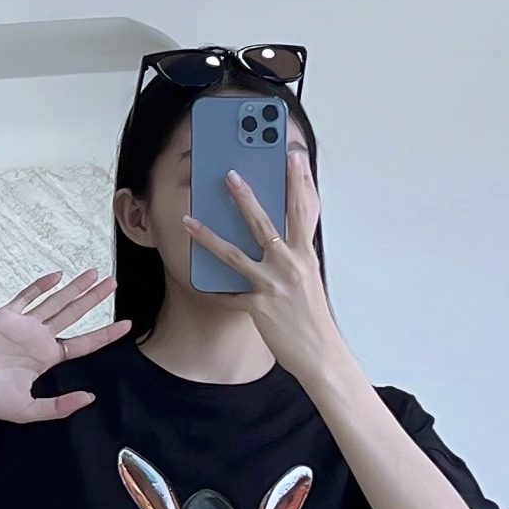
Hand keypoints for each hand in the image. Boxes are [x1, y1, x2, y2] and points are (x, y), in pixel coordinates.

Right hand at [0, 269, 131, 421]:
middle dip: (94, 299)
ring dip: (74, 287)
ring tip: (95, 273)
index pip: (83, 343)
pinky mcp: (6, 316)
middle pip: (74, 314)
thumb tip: (91, 398)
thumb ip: (60, 405)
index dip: (105, 334)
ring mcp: (23, 325)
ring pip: (55, 301)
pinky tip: (57, 276)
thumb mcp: (31, 410)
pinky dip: (41, 286)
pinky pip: (26, 296)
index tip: (127, 325)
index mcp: (47, 359)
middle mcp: (39, 339)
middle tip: (113, 282)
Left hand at [184, 148, 348, 385]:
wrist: (320, 353)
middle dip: (245, 197)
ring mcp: (273, 286)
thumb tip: (279, 235)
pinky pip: (229, 294)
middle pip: (264, 224)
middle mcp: (290, 266)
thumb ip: (295, 253)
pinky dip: (212, 287)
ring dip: (208, 236)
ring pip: (235, 255)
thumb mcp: (310, 277)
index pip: (303, 211)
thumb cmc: (313, 315)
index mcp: (306, 255)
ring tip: (189, 221)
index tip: (294, 155)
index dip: (299, 181)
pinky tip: (195, 278)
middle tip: (229, 174)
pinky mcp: (258, 307)